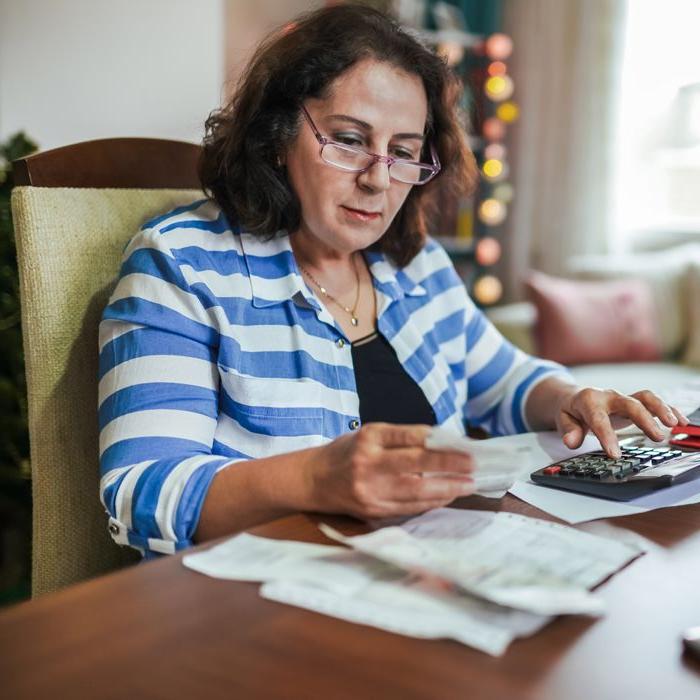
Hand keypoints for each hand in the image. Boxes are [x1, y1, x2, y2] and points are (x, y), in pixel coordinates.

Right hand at [310, 423, 474, 519]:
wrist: (313, 479)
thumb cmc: (347, 452)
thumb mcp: (368, 435)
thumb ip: (401, 438)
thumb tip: (442, 444)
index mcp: (369, 437)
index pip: (410, 437)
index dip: (439, 442)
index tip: (463, 445)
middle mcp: (368, 463)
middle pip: (415, 465)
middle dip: (449, 466)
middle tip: (474, 466)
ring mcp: (370, 489)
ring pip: (416, 491)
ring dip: (446, 489)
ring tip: (468, 485)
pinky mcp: (372, 509)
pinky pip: (409, 507)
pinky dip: (431, 502)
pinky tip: (447, 496)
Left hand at [554, 387, 688, 457]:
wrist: (574, 397)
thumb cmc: (571, 410)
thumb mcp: (563, 419)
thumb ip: (568, 431)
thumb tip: (571, 442)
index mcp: (589, 401)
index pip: (599, 419)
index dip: (606, 437)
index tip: (615, 455)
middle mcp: (609, 397)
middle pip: (629, 404)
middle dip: (644, 419)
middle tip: (657, 437)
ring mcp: (623, 398)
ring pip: (645, 398)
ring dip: (661, 409)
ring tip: (674, 424)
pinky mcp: (634, 402)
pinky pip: (653, 403)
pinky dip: (669, 409)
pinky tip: (681, 422)